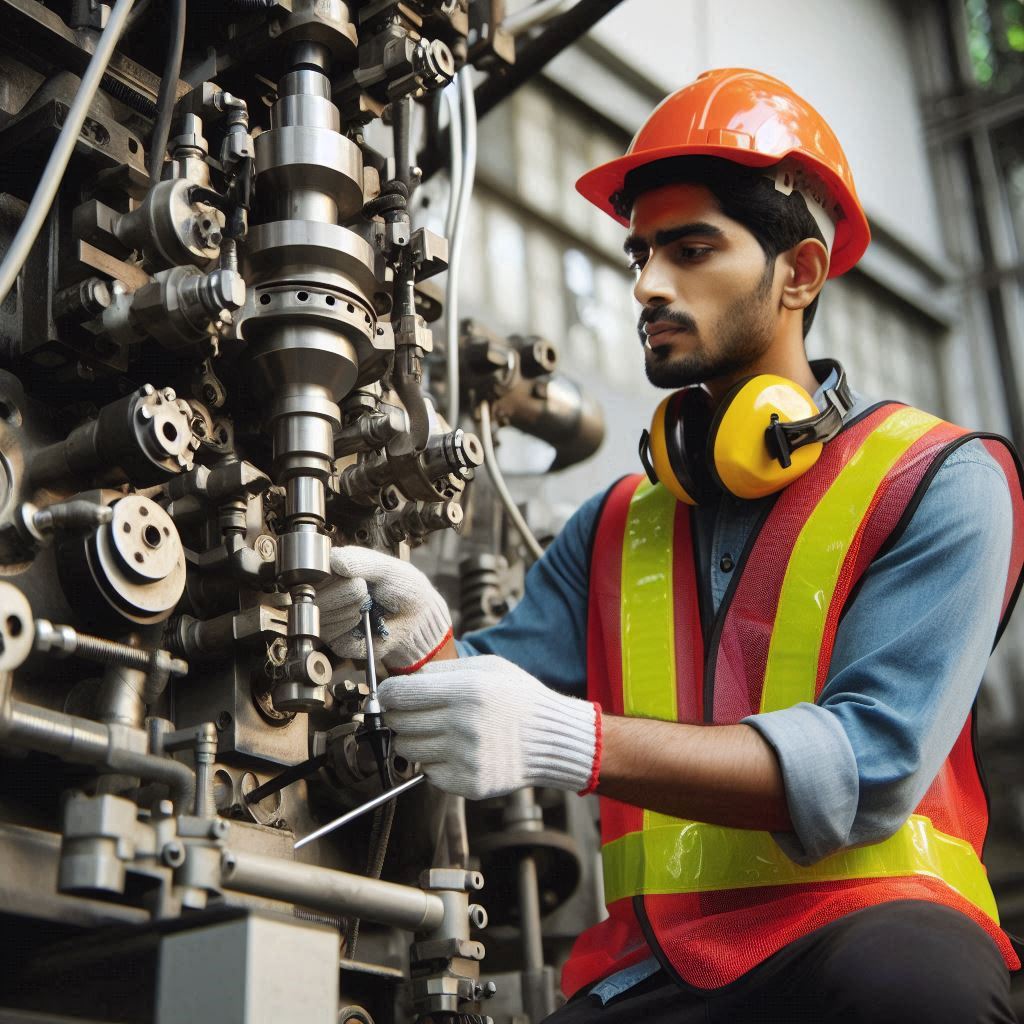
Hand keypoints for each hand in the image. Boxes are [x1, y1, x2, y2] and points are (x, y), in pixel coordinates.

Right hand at [319, 546, 451, 671]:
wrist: (418, 619)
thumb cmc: (404, 589)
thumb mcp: (386, 568)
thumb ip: (361, 560)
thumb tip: (334, 559)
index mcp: (336, 571)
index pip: (314, 570)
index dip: (332, 574)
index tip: (354, 577)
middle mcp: (328, 594)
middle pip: (317, 594)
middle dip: (348, 593)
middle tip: (367, 593)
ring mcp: (330, 618)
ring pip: (323, 615)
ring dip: (352, 612)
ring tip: (368, 608)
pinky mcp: (336, 641)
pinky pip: (334, 637)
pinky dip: (353, 631)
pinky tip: (365, 625)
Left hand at [379, 655, 600, 800]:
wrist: (553, 739)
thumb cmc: (518, 698)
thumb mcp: (487, 667)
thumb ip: (443, 669)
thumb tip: (402, 678)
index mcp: (465, 691)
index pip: (399, 695)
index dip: (388, 694)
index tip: (391, 695)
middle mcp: (462, 725)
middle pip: (398, 723)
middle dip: (399, 716)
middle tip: (414, 712)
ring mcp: (464, 758)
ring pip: (407, 750)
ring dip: (414, 739)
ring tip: (436, 731)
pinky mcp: (468, 783)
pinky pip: (427, 773)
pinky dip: (434, 762)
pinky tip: (455, 751)